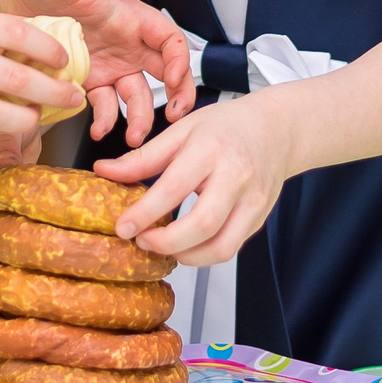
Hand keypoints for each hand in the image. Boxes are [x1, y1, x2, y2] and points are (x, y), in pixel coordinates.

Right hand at [0, 1, 80, 134]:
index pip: (20, 34)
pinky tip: (9, 123)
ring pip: (1, 114)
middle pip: (19, 79)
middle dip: (55, 92)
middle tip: (74, 97)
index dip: (50, 49)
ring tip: (44, 117)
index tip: (64, 60)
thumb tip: (31, 42)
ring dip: (30, 119)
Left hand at [8, 0, 194, 145]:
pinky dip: (105, 119)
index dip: (180, 60)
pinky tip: (98, 128)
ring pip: (136, 96)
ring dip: (139, 118)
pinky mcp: (85, 79)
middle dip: (175, 98)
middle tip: (173, 119)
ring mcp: (108, 65)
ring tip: (132, 137)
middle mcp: (126, 44)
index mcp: (132, 17)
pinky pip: (102, 104)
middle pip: (164, 74)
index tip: (176, 79)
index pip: (170, 41)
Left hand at [98, 93, 295, 265]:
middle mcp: (236, 176)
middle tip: (142, 241)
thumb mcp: (182, 130)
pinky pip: (230, 247)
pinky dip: (203, 254)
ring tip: (163, 246)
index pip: (174, 188)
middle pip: (201, 225)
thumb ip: (143, 157)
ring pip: (220, 247)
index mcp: (211, 149)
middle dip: (165, 243)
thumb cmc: (227, 126)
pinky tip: (186, 243)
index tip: (123, 228)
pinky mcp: (259, 218)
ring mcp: (253, 200)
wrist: (277, 128)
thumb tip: (104, 171)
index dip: (144, 213)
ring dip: (186, 256)